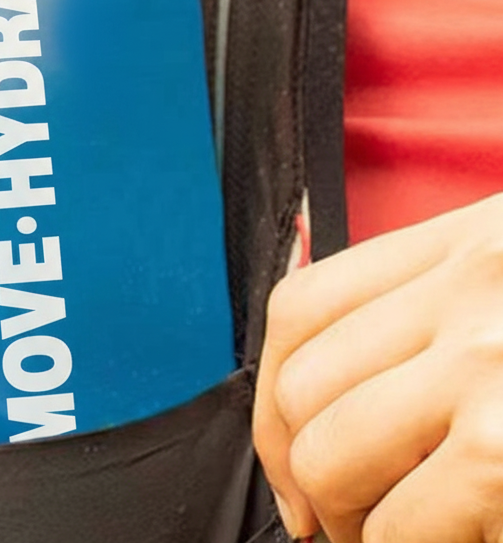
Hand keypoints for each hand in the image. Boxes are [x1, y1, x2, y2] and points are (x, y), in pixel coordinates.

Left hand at [254, 193, 502, 542]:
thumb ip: (438, 306)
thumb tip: (341, 381)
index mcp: (468, 240)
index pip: (305, 300)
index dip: (271, 393)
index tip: (285, 448)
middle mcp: (470, 288)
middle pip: (302, 383)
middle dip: (303, 468)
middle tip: (337, 515)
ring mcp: (485, 363)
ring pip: (327, 458)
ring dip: (347, 522)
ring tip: (384, 534)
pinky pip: (394, 527)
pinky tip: (450, 541)